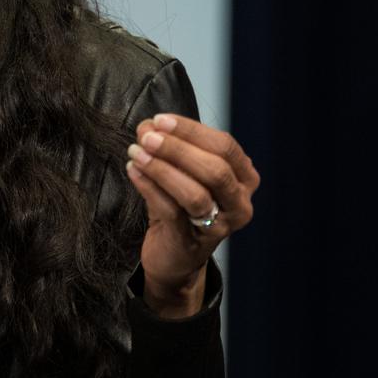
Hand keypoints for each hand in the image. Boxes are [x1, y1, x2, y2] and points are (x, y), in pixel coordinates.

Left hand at [125, 113, 259, 317]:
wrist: (174, 257)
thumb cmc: (180, 206)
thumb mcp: (181, 173)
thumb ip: (168, 149)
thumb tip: (147, 126)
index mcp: (244, 178)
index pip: (225, 146)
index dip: (191, 130)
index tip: (159, 120)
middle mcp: (240, 203)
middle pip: (215, 170)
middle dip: (178, 149)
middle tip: (147, 137)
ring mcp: (220, 227)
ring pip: (196, 194)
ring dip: (162, 168)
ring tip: (136, 153)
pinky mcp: (193, 242)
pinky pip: (172, 211)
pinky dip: (150, 187)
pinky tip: (133, 171)